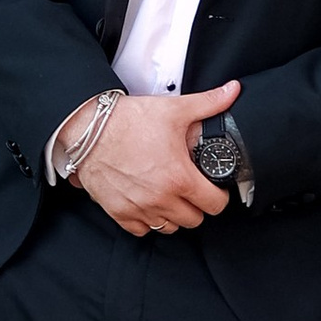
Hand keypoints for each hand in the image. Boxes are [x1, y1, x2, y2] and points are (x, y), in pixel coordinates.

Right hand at [74, 81, 241, 236]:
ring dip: (173, 215)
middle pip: (194, 220)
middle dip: (196, 206)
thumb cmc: (127, 121)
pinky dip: (147, 220)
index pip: (214, 205)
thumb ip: (209, 103)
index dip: (218, 196)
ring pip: (169, 228)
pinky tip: (148, 203)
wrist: (88, 128)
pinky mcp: (118, 211)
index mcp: (179, 177)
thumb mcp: (173, 109)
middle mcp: (160, 198)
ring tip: (170, 196)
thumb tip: (232, 91)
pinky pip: (141, 230)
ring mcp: (139, 208)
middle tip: (191, 190)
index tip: (212, 187)